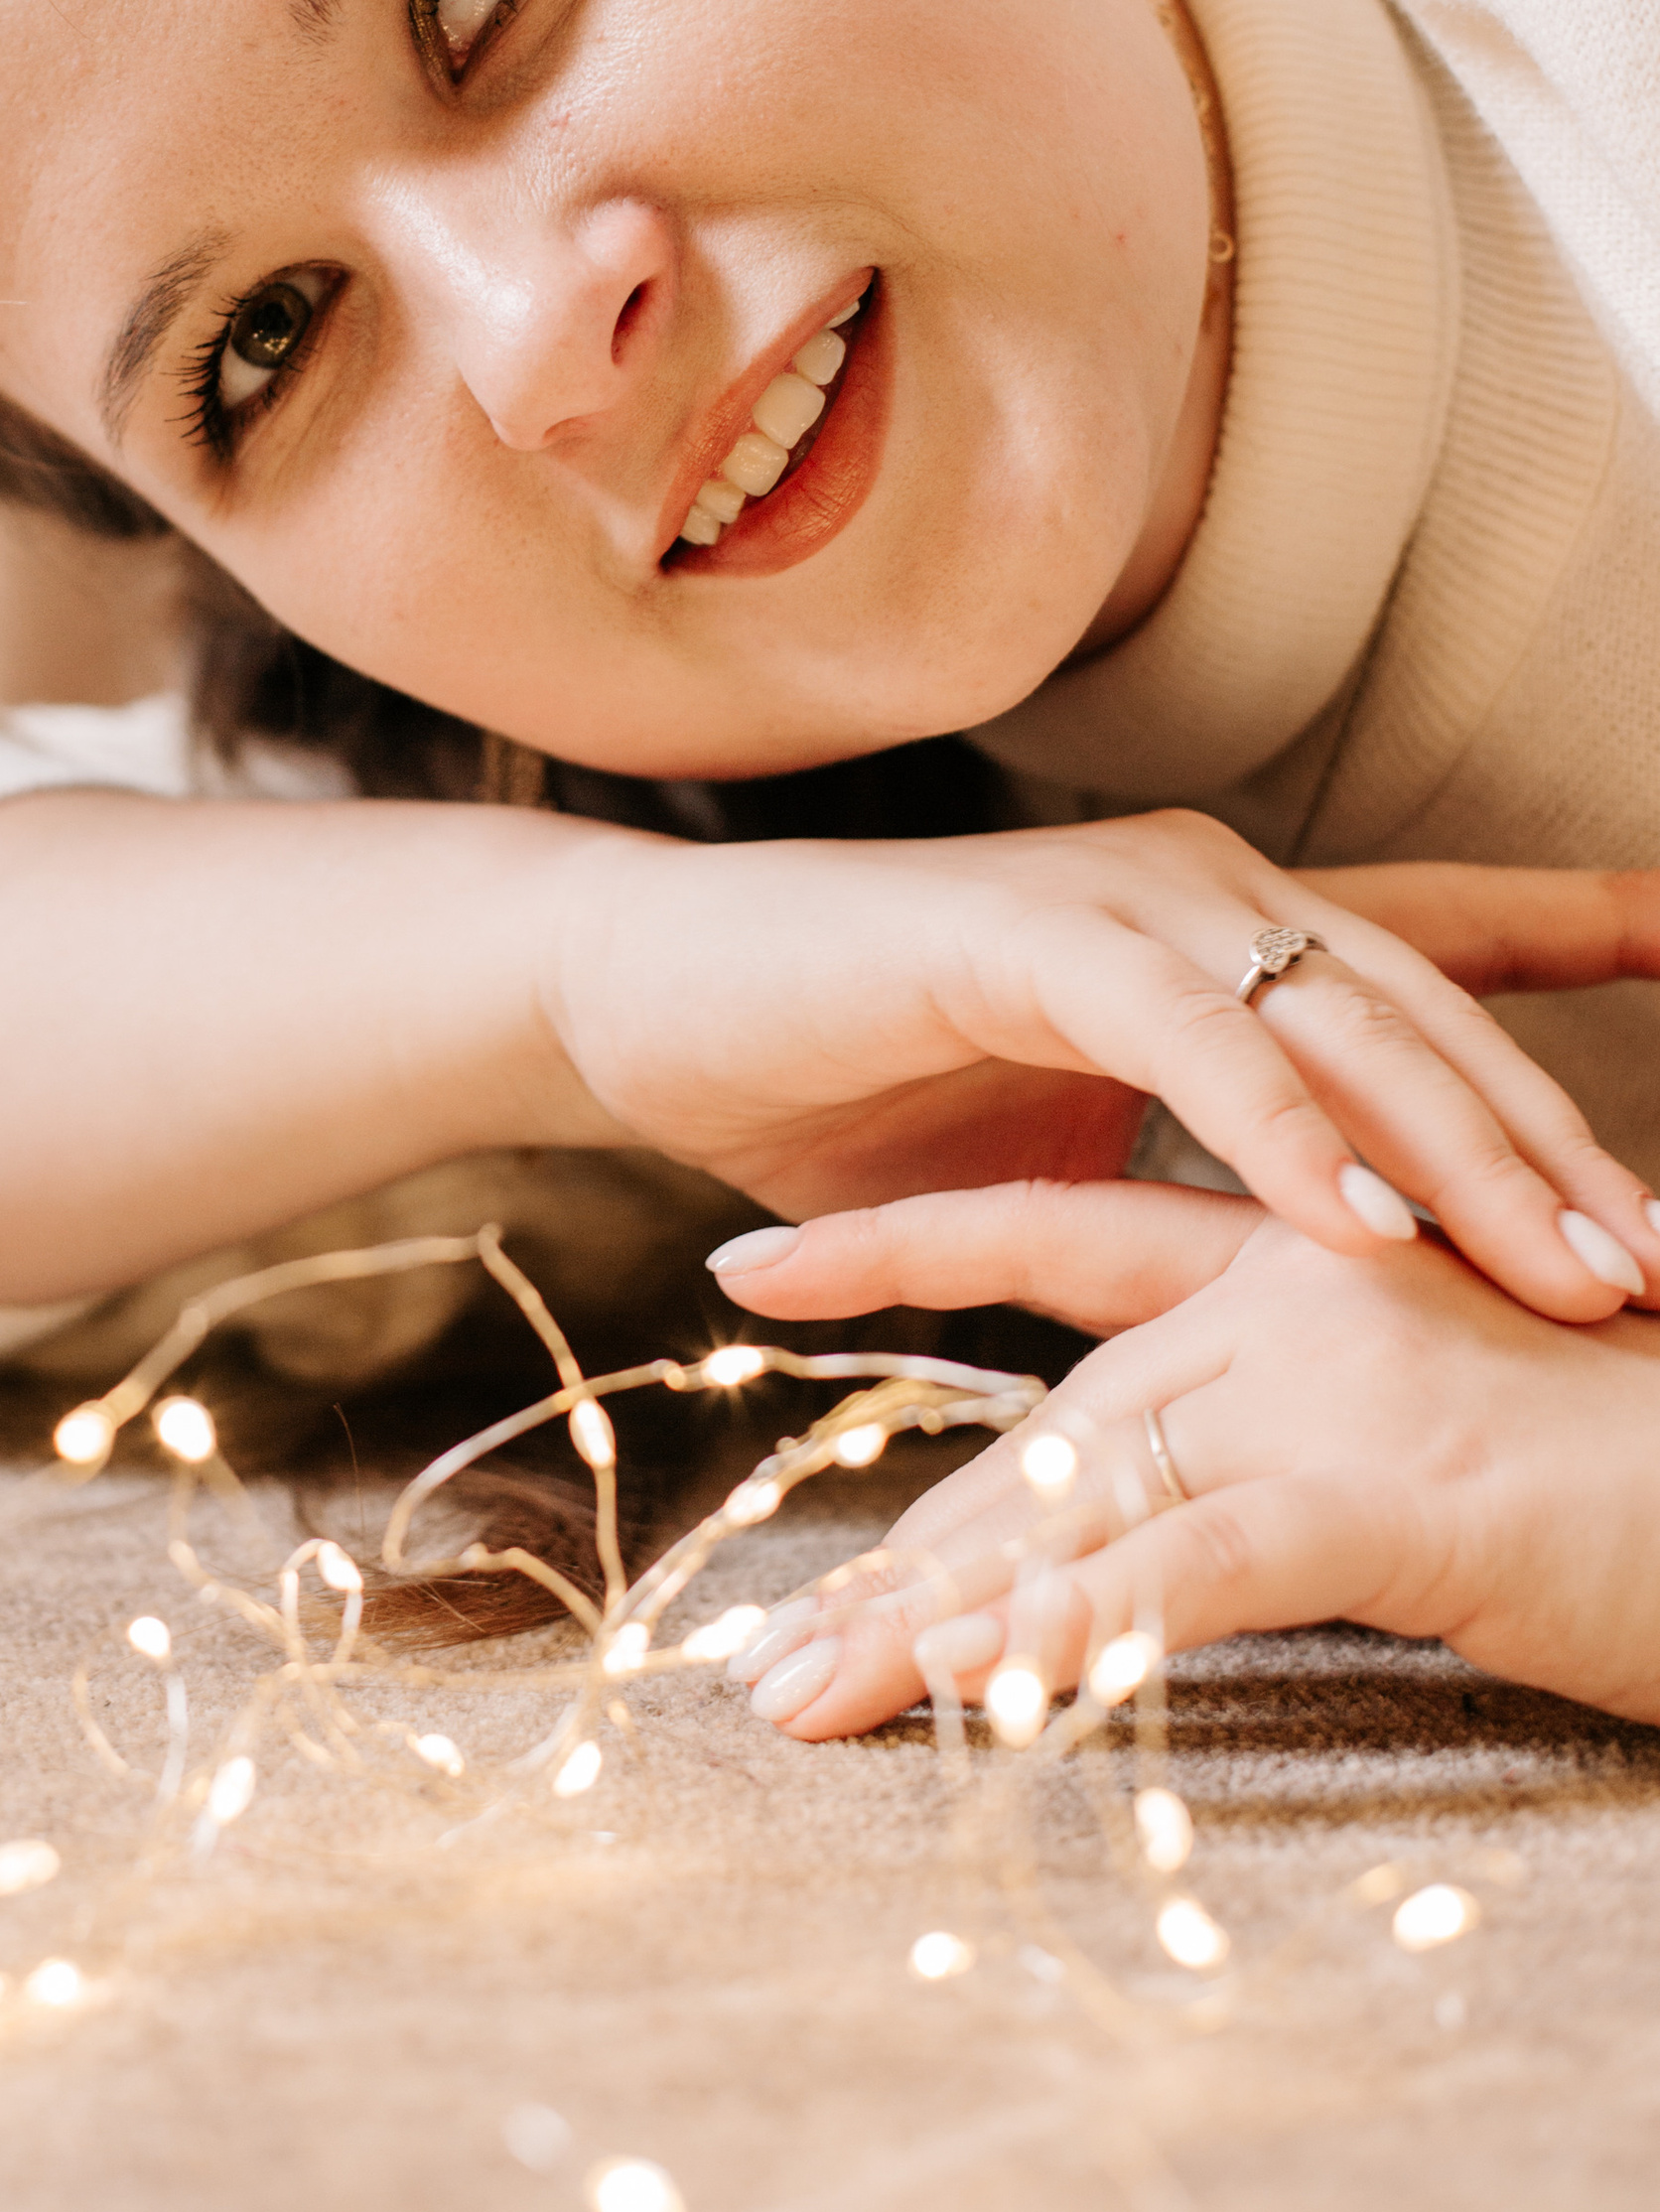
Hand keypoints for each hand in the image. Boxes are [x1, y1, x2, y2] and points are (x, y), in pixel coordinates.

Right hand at [546, 818, 1659, 1325]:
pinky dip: (1287, 1133)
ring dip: (1462, 1154)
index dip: (1581, 939)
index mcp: (1218, 937)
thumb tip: (1285, 1317)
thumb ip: (1180, 1207)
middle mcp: (1201, 895)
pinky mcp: (1030, 936)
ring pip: (1342, 1025)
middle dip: (1561, 1145)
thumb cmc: (841, 1092)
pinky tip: (1365, 1226)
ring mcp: (1122, 902)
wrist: (645, 1005)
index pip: (1441, 943)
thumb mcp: (1058, 1168)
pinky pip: (1195, 1041)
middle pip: (1430, 1017)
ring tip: (1571, 1272)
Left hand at [721, 1181, 1659, 1740]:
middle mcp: (1299, 1292)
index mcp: (1305, 1258)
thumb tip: (1166, 1516)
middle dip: (897, 1558)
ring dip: (927, 1625)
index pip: (1056, 1238)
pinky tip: (948, 1690)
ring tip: (792, 1702)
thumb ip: (1304, 1446)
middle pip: (1046, 1431)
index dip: (904, 1250)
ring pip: (1080, 1502)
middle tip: (761, 1659)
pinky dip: (1060, 1634)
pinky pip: (1180, 1570)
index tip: (754, 1262)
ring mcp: (1339, 1382)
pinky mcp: (1388, 1489)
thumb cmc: (1651, 1488)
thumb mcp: (1448, 1444)